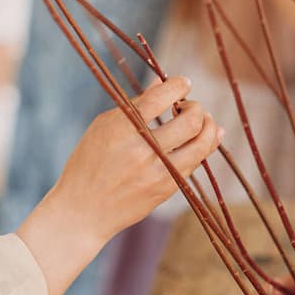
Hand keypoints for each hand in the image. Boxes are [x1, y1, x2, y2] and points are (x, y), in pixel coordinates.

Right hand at [18, 77, 223, 294]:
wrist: (84, 211)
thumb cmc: (90, 163)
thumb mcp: (103, 128)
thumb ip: (134, 106)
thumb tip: (163, 84)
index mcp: (120, 129)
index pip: (159, 98)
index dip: (178, 86)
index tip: (184, 83)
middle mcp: (142, 150)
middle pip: (190, 121)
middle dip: (197, 108)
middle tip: (190, 107)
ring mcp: (158, 171)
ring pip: (202, 143)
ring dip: (209, 126)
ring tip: (204, 121)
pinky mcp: (168, 188)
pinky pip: (196, 162)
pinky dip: (204, 146)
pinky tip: (204, 139)